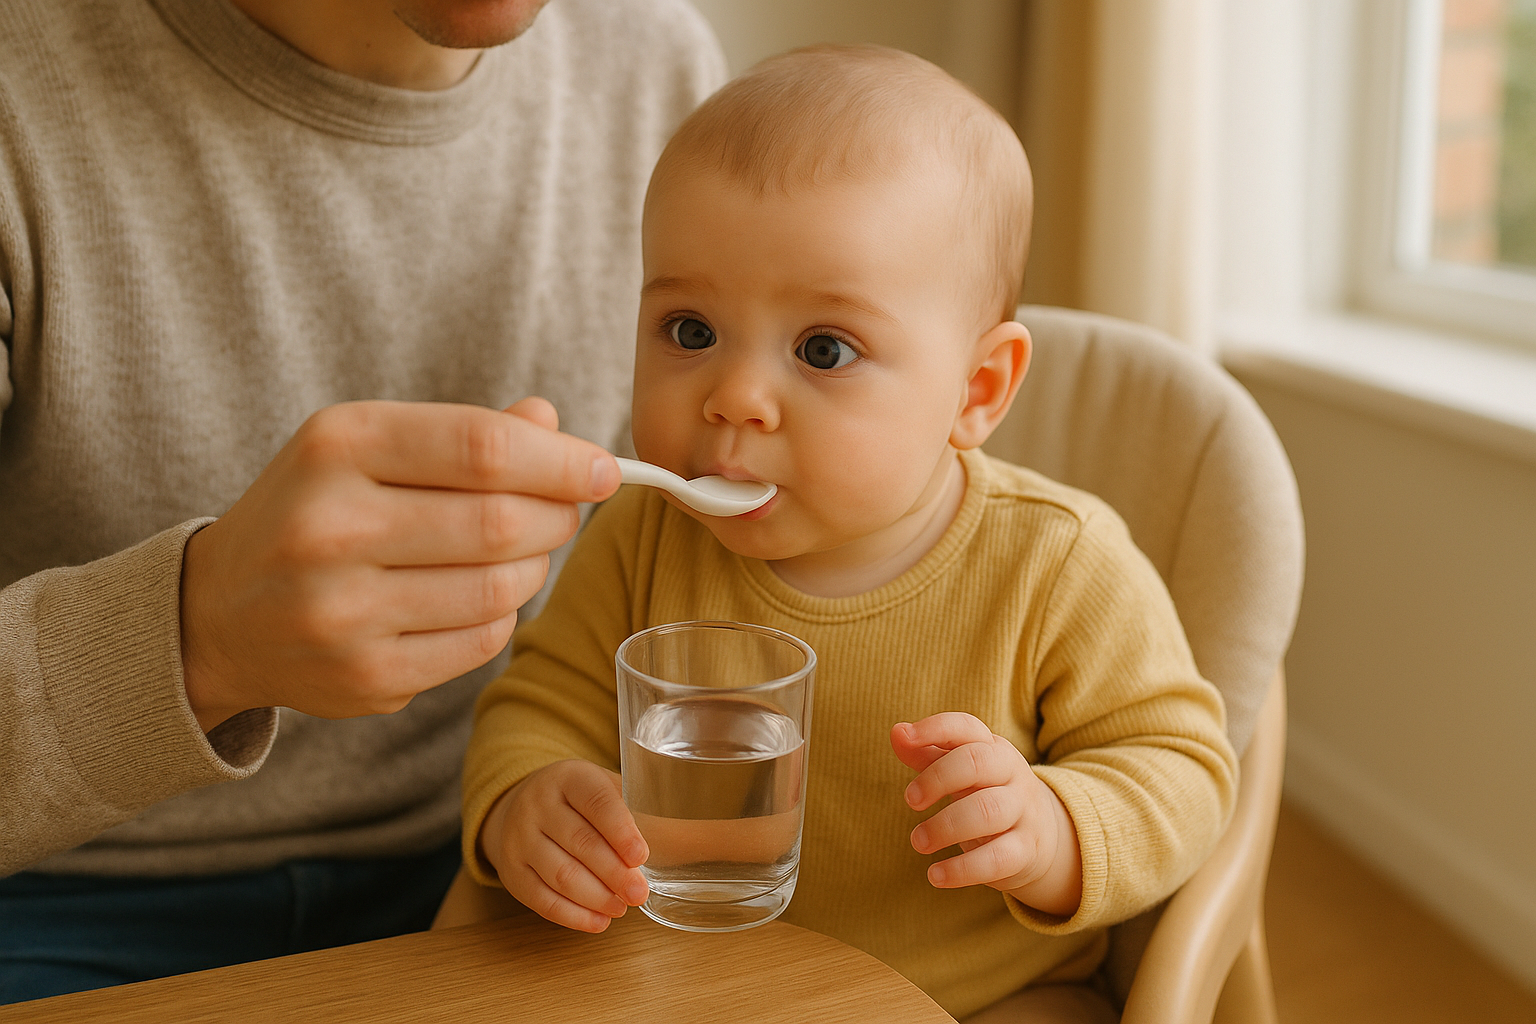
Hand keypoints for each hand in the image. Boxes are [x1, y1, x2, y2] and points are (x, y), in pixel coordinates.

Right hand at [179, 397, 619, 729]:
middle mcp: (330, 527)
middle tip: (567, 511)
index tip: (603, 469)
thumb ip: (463, 433)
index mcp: (337, 446)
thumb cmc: (315, 511)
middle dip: (559, 515)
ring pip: (501, 588)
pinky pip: (481, 642)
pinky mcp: (363, 676)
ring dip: (535, 568)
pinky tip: (483, 598)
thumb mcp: (367, 448)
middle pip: (502, 521)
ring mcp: (343, 611)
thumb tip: (551, 422)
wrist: (218, 612)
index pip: (484, 446)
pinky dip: (502, 616)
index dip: (563, 460)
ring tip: (523, 552)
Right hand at [479, 760, 649, 931]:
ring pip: (559, 875)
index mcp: (570, 777)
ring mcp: (518, 838)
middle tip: (641, 894)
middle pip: (579, 843)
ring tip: (623, 908)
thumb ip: (649, 807)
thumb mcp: (610, 788)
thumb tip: (721, 834)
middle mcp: (538, 803)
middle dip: (614, 874)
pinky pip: (541, 899)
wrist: (522, 805)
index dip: (621, 831)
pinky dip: (573, 915)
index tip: (642, 857)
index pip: (596, 802)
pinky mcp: (511, 871)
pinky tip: (599, 921)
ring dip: (596, 897)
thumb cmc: (583, 801)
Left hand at [891, 713, 1082, 916]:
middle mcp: (1012, 775)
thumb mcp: (960, 771)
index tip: (904, 737)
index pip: (966, 727)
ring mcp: (1023, 812)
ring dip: (944, 827)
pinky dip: (962, 870)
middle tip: (910, 801)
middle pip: (976, 762)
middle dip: (936, 779)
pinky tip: (935, 875)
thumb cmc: (986, 793)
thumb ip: (926, 752)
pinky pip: (996, 859)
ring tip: (918, 841)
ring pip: (986, 811)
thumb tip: (897, 732)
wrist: (1044, 836)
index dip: (934, 728)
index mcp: (992, 748)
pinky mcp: (1025, 851)